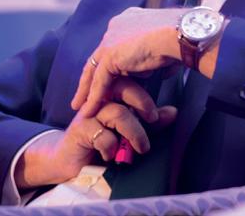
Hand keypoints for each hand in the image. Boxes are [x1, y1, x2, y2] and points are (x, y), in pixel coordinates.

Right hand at [15, 78, 176, 188]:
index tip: (157, 116)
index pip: (130, 82)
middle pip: (123, 89)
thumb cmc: (101, 143)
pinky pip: (103, 135)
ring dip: (134, 132)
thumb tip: (173, 112)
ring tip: (142, 147)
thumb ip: (149, 122)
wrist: (70, 162)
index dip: (145, 96)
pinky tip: (112, 155)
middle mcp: (99, 100)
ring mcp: (88, 114)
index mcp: (110, 95)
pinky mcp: (79, 131)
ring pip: (118, 113)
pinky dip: (113, 147)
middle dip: (142, 104)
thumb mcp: (130, 131)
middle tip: (154, 120)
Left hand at [71, 7, 183, 116]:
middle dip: (92, 76)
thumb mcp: (163, 48)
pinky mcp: (110, 54)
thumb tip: (158, 71)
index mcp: (130, 19)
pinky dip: (94, 97)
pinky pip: (99, 80)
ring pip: (94, 68)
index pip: (114, 44)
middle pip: (99, 55)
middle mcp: (117, 26)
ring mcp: (111, 38)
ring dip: (87, 89)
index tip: (111, 76)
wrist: (180, 34)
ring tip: (81, 107)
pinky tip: (89, 110)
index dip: (111, 62)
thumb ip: (154, 58)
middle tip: (86, 94)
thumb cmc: (180, 39)